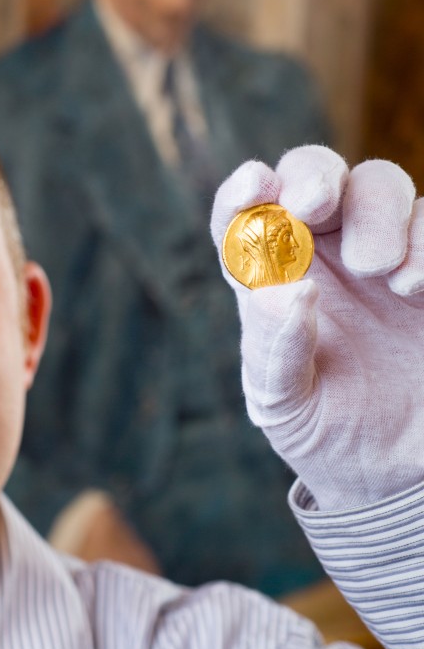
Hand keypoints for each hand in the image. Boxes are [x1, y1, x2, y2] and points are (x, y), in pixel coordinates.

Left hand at [210, 146, 423, 509]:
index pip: (241, 217)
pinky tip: (412, 285)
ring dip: (374, 209)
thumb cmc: (322, 432)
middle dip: (313, 175)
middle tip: (314, 204)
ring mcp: (382, 255)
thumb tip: (287, 291)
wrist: (393, 473)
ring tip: (376, 269)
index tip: (253, 186)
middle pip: (312, 177)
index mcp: (267, 278)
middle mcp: (320, 253)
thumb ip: (276, 350)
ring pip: (377, 185)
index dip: (242, 191)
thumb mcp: (283, 404)